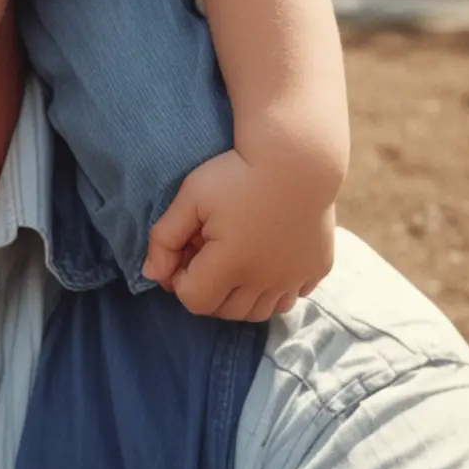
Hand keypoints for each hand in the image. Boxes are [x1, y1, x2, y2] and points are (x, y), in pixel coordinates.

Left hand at [142, 147, 335, 322]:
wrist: (297, 156)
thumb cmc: (238, 172)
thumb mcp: (191, 197)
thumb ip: (165, 238)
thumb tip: (152, 274)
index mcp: (232, 264)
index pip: (194, 300)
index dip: (181, 280)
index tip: (186, 252)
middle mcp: (266, 281)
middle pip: (225, 311)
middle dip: (208, 289)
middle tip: (207, 252)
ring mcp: (295, 278)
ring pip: (258, 312)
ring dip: (239, 295)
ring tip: (233, 259)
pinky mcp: (316, 270)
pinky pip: (289, 297)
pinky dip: (273, 289)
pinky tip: (264, 258)